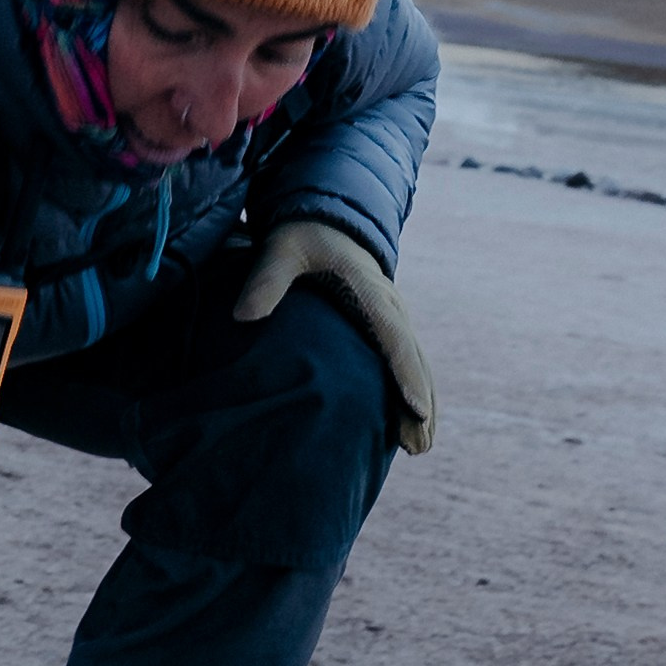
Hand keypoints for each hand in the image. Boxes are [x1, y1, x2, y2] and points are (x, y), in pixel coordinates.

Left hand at [234, 218, 436, 454]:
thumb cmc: (302, 236)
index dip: (406, 375)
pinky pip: (405, 360)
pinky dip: (412, 389)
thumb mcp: (281, 250)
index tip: (415, 409)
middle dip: (420, 403)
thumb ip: (266, 280)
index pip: (393, 338)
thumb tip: (242, 316)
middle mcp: (389, 307)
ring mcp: (392, 316)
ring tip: (419, 447)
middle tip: (418, 447)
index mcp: (369, 292)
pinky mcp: (385, 324)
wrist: (325, 219)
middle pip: (413, 360)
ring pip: (415, 364)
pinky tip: (408, 421)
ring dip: (422, 402)